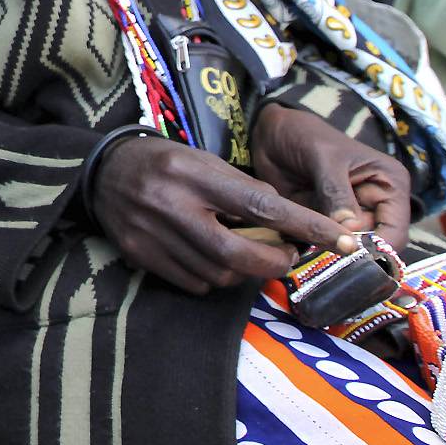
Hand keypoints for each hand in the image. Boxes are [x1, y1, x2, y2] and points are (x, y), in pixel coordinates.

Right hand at [93, 133, 356, 294]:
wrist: (101, 171)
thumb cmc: (165, 162)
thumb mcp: (205, 160)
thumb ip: (243, 189)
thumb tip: (285, 221)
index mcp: (194, 175)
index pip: (262, 206)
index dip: (307, 227)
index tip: (344, 240)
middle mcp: (173, 207)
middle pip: (238, 255)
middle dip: (273, 263)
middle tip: (287, 255)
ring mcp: (153, 236)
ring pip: (218, 275)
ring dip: (242, 270)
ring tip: (240, 249)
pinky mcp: (140, 256)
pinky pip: (193, 284)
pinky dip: (212, 277)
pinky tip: (208, 256)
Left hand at [250, 103, 409, 250]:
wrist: (271, 134)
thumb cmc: (305, 136)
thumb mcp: (323, 159)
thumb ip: (336, 193)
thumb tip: (349, 230)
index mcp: (389, 186)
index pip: (395, 231)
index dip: (379, 248)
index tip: (350, 253)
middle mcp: (375, 206)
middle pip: (374, 248)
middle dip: (351, 253)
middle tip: (326, 253)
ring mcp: (349, 218)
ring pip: (348, 250)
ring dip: (329, 251)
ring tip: (308, 242)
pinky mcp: (325, 224)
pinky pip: (324, 246)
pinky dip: (312, 247)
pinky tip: (297, 241)